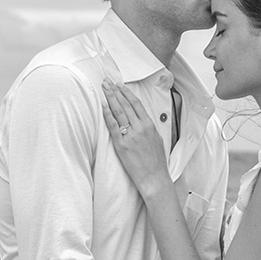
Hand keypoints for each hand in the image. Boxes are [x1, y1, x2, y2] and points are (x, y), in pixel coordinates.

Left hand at [101, 80, 171, 195]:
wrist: (154, 177)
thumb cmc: (156, 161)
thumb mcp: (157, 139)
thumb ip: (148, 128)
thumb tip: (141, 120)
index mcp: (150, 125)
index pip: (136, 104)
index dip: (127, 93)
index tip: (120, 86)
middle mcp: (140, 128)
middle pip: (125, 104)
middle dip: (115, 91)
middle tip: (107, 81)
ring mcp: (131, 135)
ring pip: (119, 112)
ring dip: (110, 98)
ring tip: (104, 88)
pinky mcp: (122, 145)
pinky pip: (113, 126)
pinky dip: (108, 115)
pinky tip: (103, 106)